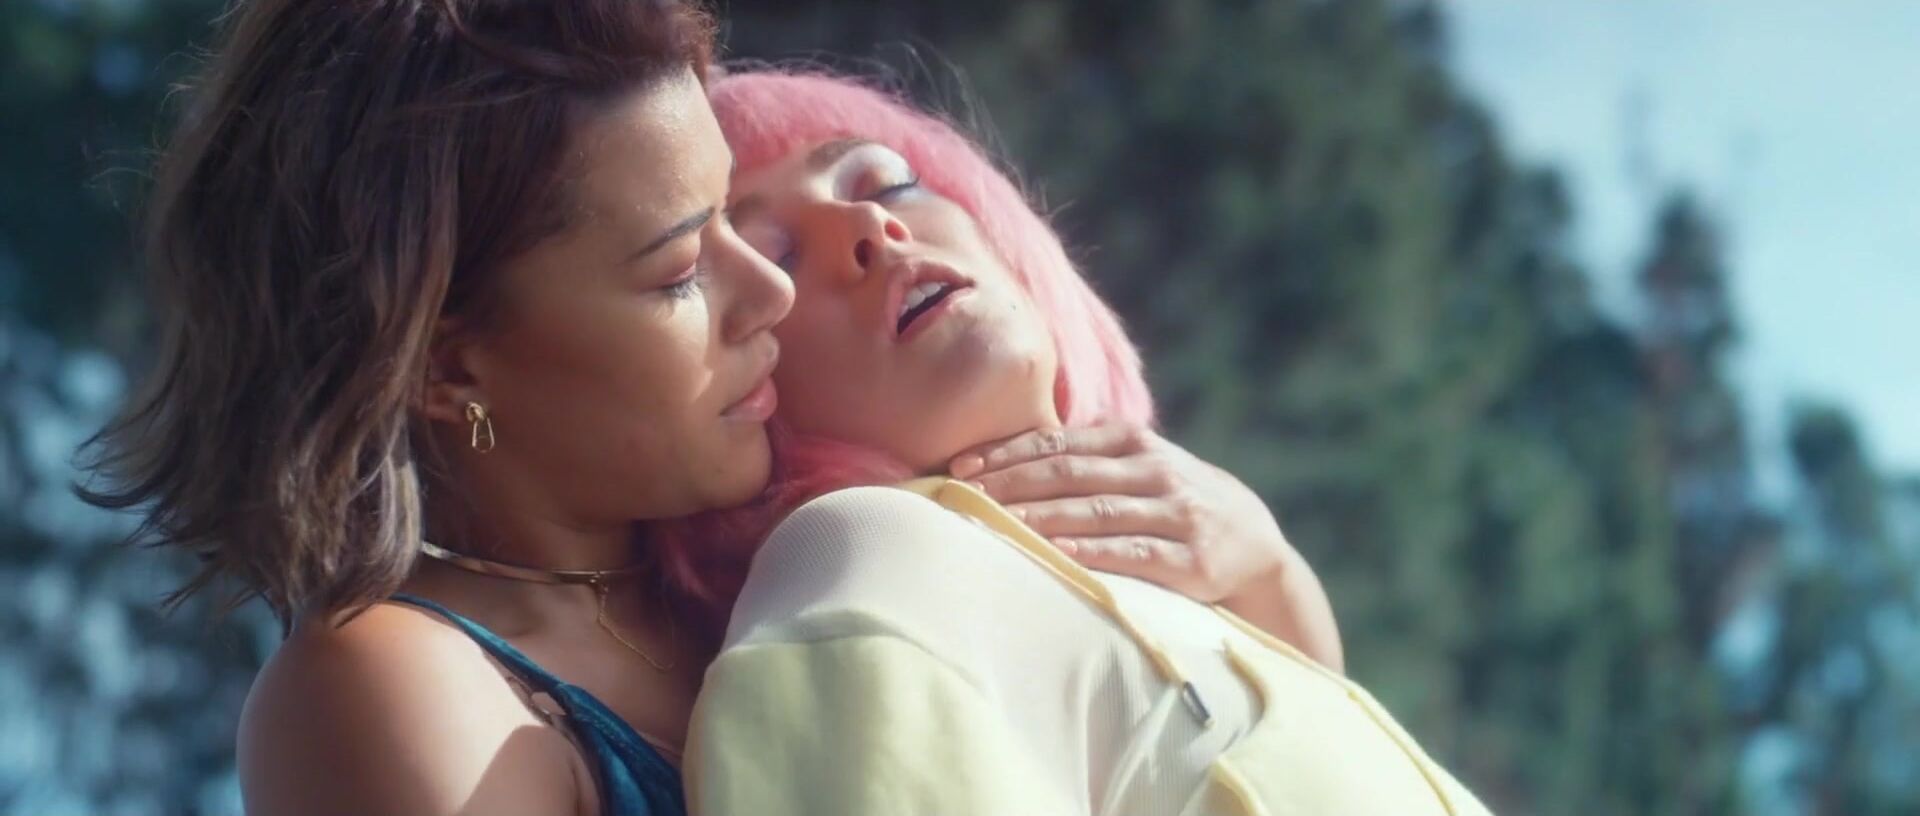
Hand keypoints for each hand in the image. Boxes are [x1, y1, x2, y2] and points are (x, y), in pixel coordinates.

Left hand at [948, 425, 1341, 669]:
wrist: (1254, 541)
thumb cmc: (1174, 502)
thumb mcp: (1141, 466)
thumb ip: (1089, 459)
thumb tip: (1003, 459)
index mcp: (1134, 442)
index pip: (1059, 442)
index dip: (1007, 452)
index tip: (960, 466)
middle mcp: (1154, 471)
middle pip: (1069, 472)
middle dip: (1011, 483)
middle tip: (962, 494)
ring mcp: (1174, 514)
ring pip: (1095, 511)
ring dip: (1040, 516)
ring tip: (994, 522)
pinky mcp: (1189, 560)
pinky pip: (1131, 553)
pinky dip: (1090, 552)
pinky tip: (1054, 553)